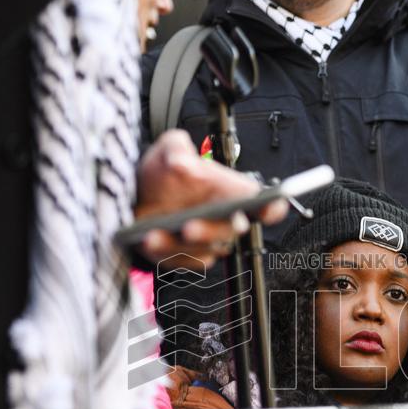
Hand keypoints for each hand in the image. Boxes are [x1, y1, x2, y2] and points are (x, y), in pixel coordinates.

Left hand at [133, 129, 288, 267]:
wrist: (136, 195)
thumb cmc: (162, 173)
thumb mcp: (168, 148)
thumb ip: (177, 148)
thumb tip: (184, 163)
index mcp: (228, 190)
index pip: (262, 202)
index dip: (271, 206)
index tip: (267, 207)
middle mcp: (222, 218)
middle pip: (231, 230)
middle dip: (211, 229)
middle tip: (190, 226)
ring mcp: (207, 240)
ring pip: (205, 248)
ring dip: (181, 243)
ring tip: (157, 234)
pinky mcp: (189, 256)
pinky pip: (184, 260)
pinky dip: (166, 252)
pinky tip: (148, 239)